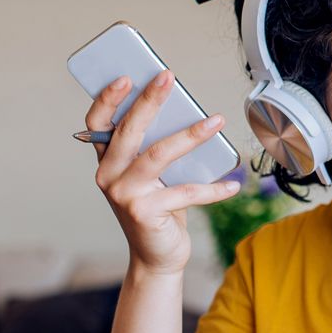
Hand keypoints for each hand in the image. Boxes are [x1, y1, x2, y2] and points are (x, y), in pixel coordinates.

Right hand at [85, 70, 239, 274]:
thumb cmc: (159, 209)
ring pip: (159, 155)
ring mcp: (124, 195)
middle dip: (150, 101)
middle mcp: (108, 176)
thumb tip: (186, 113)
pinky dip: (213, 188)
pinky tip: (232, 184)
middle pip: (129, 131)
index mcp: (107, 162)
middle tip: (169, 77)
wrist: (156, 256)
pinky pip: (186, 192)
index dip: (108, 99)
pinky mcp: (144, 212)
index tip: (127, 76)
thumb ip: (157, 150)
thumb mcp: (154, 177)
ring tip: (217, 121)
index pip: (99, 124)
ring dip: (192, 135)